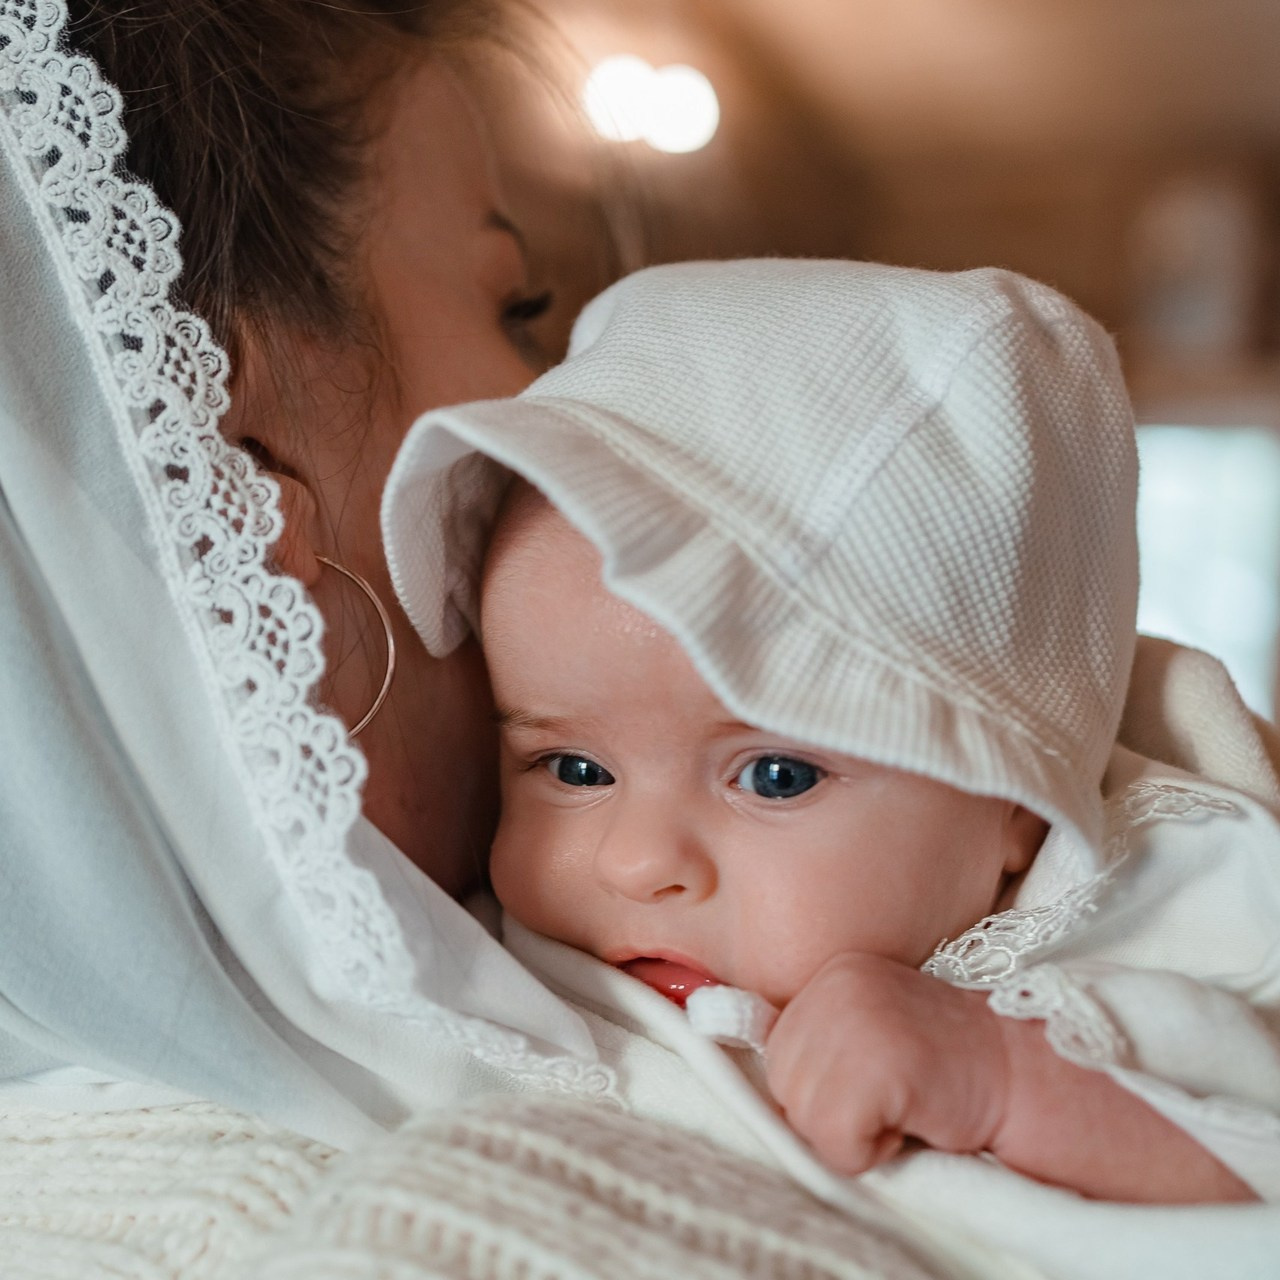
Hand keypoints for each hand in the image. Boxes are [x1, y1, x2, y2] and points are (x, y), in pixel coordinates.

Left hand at [764, 952, 1009, 1175]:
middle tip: (893, 1096)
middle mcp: (835, 985)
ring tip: (903, 1105)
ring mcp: (856, 1021)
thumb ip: (819, 1042)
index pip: (778, 1053)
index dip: (824, 1086)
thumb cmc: (944, 1067)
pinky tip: (913, 1119)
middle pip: (783, 1084)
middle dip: (831, 1111)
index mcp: (832, 973)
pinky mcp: (878, 1066)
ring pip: (804, 1118)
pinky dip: (870, 1154)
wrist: (1024, 1076)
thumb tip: (752, 1069)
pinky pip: (836, 1143)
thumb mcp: (870, 1031)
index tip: (876, 1081)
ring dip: (851, 1135)